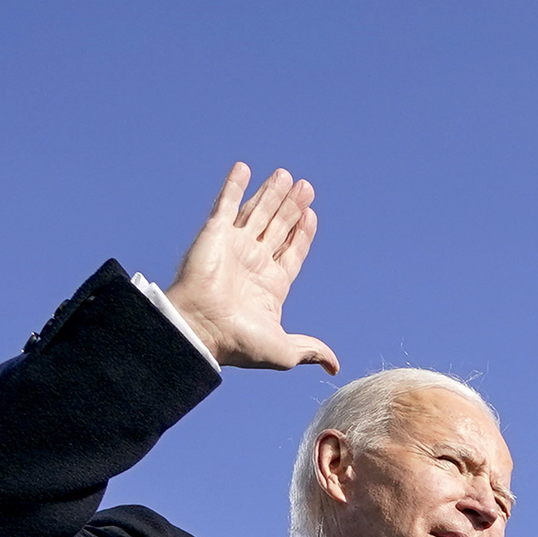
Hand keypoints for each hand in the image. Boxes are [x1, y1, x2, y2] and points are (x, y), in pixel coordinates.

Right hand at [159, 164, 338, 371]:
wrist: (202, 329)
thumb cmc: (239, 343)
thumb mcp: (285, 351)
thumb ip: (310, 350)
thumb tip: (334, 368)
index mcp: (271, 285)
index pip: (291, 251)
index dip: (302, 233)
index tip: (311, 214)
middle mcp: (253, 263)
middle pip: (278, 227)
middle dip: (292, 207)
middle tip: (306, 187)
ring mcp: (234, 246)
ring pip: (258, 212)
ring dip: (272, 193)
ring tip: (287, 175)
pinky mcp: (215, 234)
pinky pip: (226, 203)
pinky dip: (234, 185)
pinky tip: (244, 168)